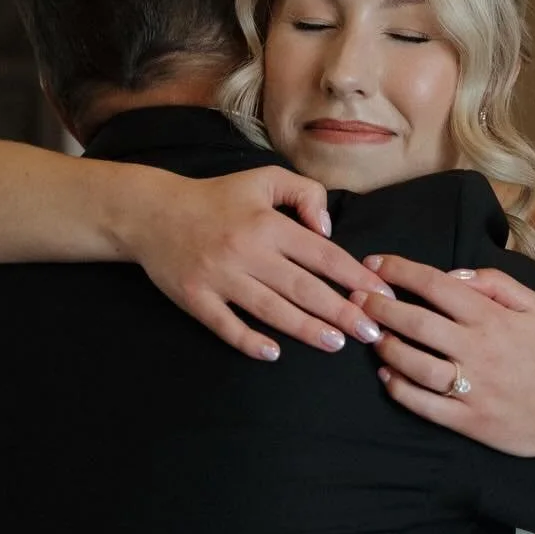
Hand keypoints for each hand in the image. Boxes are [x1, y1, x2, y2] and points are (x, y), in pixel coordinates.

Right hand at [122, 165, 389, 360]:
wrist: (152, 213)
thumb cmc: (216, 198)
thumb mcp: (263, 180)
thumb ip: (304, 193)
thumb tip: (328, 230)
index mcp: (267, 224)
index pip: (321, 254)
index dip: (354, 276)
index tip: (381, 295)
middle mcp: (246, 252)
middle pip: (303, 287)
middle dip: (341, 311)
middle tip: (371, 332)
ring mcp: (220, 278)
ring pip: (271, 309)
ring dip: (306, 329)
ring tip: (337, 343)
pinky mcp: (195, 298)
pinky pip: (226, 325)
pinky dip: (249, 341)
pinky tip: (273, 353)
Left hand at [359, 255, 534, 456]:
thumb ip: (496, 283)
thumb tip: (454, 274)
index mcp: (493, 318)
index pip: (437, 286)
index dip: (401, 271)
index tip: (375, 264)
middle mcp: (478, 350)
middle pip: (417, 323)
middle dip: (381, 306)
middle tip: (357, 297)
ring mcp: (471, 388)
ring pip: (416, 364)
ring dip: (387, 347)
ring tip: (372, 335)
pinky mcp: (467, 421)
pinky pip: (424, 404)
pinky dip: (399, 388)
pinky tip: (386, 375)